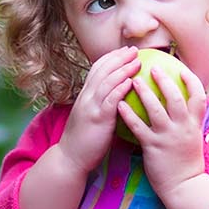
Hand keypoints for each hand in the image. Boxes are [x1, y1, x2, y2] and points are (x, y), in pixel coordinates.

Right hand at [52, 48, 139, 175]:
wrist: (70, 158)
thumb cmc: (85, 140)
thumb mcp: (91, 117)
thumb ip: (101, 105)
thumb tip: (117, 99)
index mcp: (85, 95)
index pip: (97, 69)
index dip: (111, 58)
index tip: (125, 51)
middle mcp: (87, 97)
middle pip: (103, 70)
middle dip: (119, 58)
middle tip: (134, 50)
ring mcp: (91, 107)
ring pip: (107, 82)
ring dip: (123, 69)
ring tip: (137, 61)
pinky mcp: (98, 119)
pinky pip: (110, 100)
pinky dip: (120, 89)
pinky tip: (131, 82)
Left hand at [118, 51, 208, 198]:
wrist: (183, 187)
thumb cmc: (185, 162)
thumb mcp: (193, 138)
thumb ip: (189, 122)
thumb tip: (185, 107)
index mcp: (194, 124)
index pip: (198, 96)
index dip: (191, 80)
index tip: (181, 68)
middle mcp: (183, 127)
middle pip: (175, 97)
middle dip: (164, 80)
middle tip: (152, 68)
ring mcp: (168, 137)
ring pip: (156, 109)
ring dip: (144, 92)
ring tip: (133, 80)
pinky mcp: (153, 147)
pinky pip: (138, 127)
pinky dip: (128, 115)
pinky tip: (119, 105)